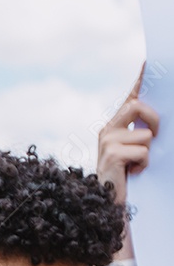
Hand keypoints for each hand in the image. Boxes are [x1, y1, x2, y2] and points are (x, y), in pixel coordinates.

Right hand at [97, 67, 158, 206]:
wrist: (109, 204)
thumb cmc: (125, 177)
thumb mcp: (134, 150)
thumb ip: (141, 132)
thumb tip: (157, 123)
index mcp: (113, 126)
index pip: (131, 98)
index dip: (140, 80)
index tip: (149, 60)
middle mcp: (107, 130)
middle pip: (137, 106)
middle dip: (154, 120)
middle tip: (156, 136)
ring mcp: (107, 141)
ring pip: (145, 134)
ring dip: (149, 152)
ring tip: (137, 164)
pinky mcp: (111, 155)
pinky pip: (142, 151)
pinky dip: (144, 164)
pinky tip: (133, 172)